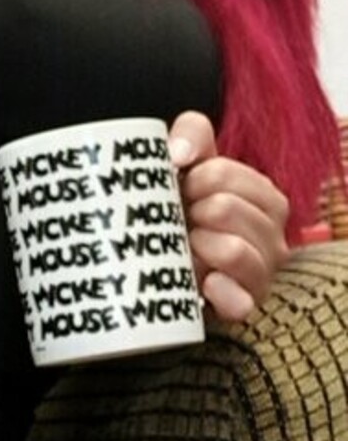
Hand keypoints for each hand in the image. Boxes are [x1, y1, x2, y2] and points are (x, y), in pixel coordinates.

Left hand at [168, 111, 289, 323]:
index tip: (183, 187)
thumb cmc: (185, 209)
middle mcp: (273, 236)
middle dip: (192, 212)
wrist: (169, 266)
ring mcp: (262, 274)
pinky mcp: (245, 307)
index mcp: (265, 198)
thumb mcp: (190, 162)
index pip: (221, 175)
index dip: (192, 179)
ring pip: (233, 251)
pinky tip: (204, 283)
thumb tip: (179, 154)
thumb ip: (192, 134)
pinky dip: (219, 292)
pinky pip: (240, 302)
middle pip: (224, 208)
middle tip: (184, 221)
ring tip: (188, 248)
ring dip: (199, 247)